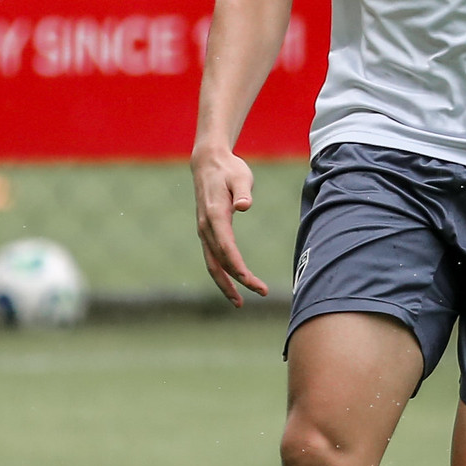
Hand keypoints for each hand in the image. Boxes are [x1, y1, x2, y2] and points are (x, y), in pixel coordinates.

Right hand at [191, 145, 268, 306]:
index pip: (227, 248)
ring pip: (212, 264)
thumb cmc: (229, 169)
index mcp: (215, 215)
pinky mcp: (206, 232)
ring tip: (240, 302)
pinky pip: (212, 258)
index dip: (238, 268)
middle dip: (238, 281)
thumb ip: (242, 191)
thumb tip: (244, 206)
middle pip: (220, 262)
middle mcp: (206, 227)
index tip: (252, 282)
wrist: (208, 163)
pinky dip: (221, 274)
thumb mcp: (240, 176)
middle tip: (261, 292)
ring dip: (226, 284)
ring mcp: (204, 231)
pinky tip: (233, 283)